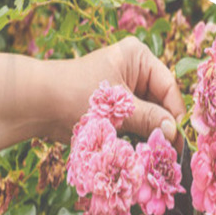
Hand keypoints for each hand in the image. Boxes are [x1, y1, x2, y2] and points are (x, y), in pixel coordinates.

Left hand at [46, 35, 186, 153]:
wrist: (36, 104)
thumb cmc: (75, 96)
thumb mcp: (118, 108)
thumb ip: (149, 120)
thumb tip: (174, 133)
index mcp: (139, 58)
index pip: (169, 88)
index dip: (175, 115)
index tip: (179, 141)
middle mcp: (134, 71)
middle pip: (160, 103)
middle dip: (162, 128)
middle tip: (168, 155)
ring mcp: (124, 91)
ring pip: (148, 117)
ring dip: (149, 136)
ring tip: (154, 156)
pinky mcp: (113, 110)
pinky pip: (134, 125)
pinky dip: (136, 138)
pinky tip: (139, 153)